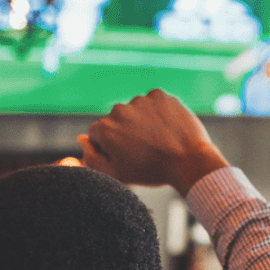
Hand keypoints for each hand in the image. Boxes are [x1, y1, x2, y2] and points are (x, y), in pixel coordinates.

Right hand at [82, 90, 228, 195]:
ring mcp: (140, 100)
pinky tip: (166, 129)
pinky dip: (157, 113)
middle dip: (125, 132)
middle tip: (144, 149)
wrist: (188, 161)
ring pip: (135, 111)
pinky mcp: (159, 95)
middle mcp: (119, 110)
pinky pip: (153, 103)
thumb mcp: (116, 173)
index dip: (110, 146)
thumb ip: (92, 157)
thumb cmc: (151, 171)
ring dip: (142, 122)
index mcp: (104, 129)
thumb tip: (81, 139)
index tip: (126, 155)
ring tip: (157, 140)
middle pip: (116, 120)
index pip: (97, 134)